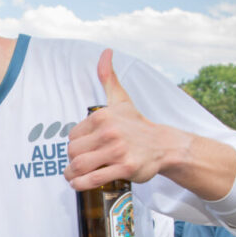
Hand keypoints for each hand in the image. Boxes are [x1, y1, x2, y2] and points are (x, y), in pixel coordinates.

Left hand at [64, 49, 173, 190]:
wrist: (164, 145)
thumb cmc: (137, 124)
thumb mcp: (120, 99)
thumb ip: (108, 77)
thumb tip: (105, 52)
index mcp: (103, 116)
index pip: (72, 136)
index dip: (74, 145)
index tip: (81, 149)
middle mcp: (109, 132)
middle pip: (73, 152)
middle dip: (71, 161)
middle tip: (75, 166)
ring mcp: (117, 150)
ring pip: (80, 166)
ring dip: (71, 175)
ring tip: (73, 177)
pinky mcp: (125, 167)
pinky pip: (94, 179)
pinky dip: (82, 184)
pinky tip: (79, 184)